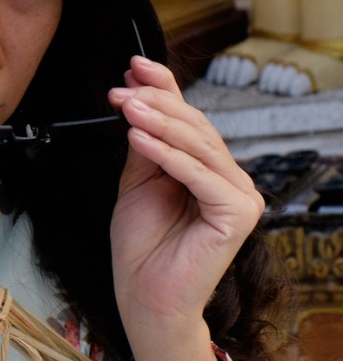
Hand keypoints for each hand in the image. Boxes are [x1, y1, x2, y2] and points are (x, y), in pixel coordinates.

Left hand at [106, 56, 261, 360]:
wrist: (144, 295)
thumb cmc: (141, 245)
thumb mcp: (137, 180)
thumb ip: (143, 142)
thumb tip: (137, 94)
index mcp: (206, 167)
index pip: (187, 118)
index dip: (163, 88)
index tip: (133, 65)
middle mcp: (228, 177)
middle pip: (194, 128)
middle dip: (155, 103)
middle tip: (121, 88)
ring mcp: (238, 195)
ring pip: (198, 146)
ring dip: (159, 122)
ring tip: (127, 105)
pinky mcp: (237, 214)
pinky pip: (199, 176)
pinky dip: (168, 155)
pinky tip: (140, 139)